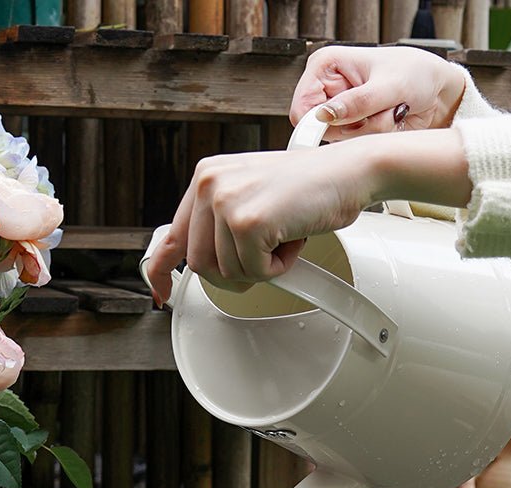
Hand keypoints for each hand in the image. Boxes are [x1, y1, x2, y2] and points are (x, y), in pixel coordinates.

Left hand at [144, 143, 376, 301]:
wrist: (349, 171)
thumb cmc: (311, 187)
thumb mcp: (253, 198)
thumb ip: (222, 224)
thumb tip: (204, 264)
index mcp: (206, 177)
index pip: (172, 236)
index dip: (162, 270)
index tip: (162, 292)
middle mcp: (209, 184)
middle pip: (200, 265)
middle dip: (233, 274)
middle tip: (262, 260)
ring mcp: (226, 202)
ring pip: (227, 272)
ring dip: (261, 267)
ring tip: (283, 238)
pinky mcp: (247, 222)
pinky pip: (255, 272)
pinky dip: (279, 267)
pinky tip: (292, 239)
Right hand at [290, 45, 465, 139]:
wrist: (437, 90)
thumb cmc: (416, 74)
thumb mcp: (388, 86)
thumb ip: (357, 103)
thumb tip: (325, 115)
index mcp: (326, 66)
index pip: (302, 106)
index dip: (317, 122)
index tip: (344, 126)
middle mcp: (329, 90)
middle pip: (321, 129)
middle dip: (354, 127)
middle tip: (378, 111)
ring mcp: (342, 111)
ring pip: (342, 140)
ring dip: (370, 130)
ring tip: (388, 111)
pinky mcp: (355, 127)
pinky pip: (356, 145)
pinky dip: (376, 136)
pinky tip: (389, 119)